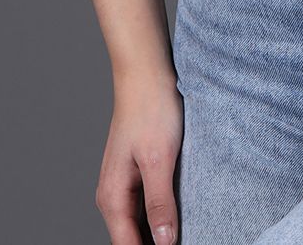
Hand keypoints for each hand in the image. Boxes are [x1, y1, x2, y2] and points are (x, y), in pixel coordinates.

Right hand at [96, 71, 183, 243]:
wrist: (146, 75)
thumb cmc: (151, 110)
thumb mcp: (159, 159)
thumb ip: (159, 203)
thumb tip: (163, 242)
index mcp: (113, 198)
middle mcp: (113, 196)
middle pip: (132, 239)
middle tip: (189, 240)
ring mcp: (124, 185)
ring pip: (140, 223)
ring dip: (159, 232)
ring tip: (188, 233)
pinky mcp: (138, 173)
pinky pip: (147, 205)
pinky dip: (161, 214)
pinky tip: (182, 214)